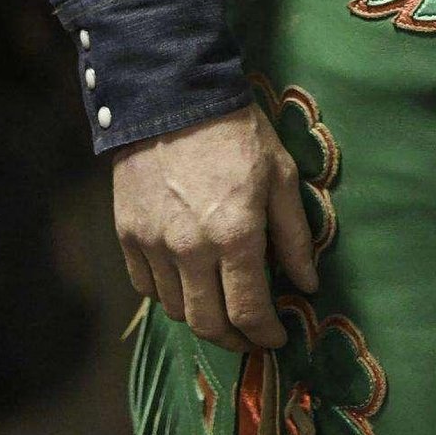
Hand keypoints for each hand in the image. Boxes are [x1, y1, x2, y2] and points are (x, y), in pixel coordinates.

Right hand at [111, 100, 319, 352]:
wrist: (174, 95)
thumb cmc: (238, 133)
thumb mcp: (281, 175)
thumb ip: (295, 236)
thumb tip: (308, 284)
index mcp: (236, 235)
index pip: (249, 310)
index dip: (266, 333)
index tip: (277, 337)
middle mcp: (191, 249)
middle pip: (209, 323)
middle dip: (234, 339)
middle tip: (250, 336)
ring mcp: (154, 244)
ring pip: (176, 310)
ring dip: (201, 317)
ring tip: (220, 305)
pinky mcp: (127, 234)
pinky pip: (146, 286)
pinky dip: (167, 294)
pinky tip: (186, 282)